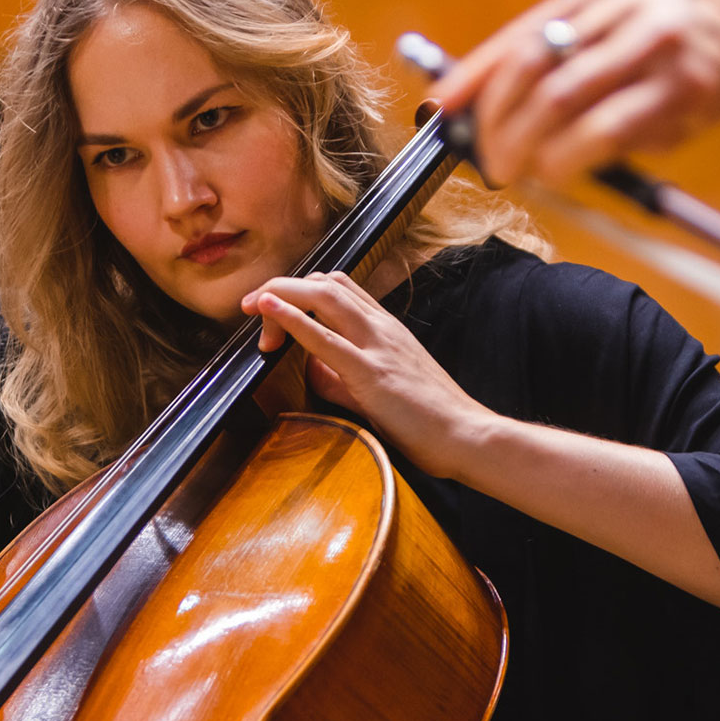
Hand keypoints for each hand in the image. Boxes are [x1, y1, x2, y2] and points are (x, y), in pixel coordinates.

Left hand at [240, 271, 493, 479]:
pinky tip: (269, 309)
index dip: (300, 293)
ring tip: (251, 304)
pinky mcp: (370, 372)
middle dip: (282, 288)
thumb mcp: (380, 391)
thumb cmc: (430, 420)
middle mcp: (381, 327)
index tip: (274, 313)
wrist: (467, 436)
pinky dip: (290, 317)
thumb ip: (342, 378)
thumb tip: (311, 371)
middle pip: (324, 284)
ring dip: (280, 294)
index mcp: (386, 329)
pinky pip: (323, 337)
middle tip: (251, 308)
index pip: (338, 289)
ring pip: (322, 296)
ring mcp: (377, 346)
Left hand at [430, 0, 719, 185]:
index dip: (471, 82)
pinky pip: (614, 130)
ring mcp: (652, 49)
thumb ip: (551, 54)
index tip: (439, 114)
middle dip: (501, 129)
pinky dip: (578, 156)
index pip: (514, 43)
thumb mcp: (605, 17)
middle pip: (535, 78)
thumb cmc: (663, 26)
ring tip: (527, 172)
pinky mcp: (684, 88)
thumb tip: (481, 109)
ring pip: (568, 106)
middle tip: (493, 163)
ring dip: (535, 150)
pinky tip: (568, 168)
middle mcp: (616, 15)